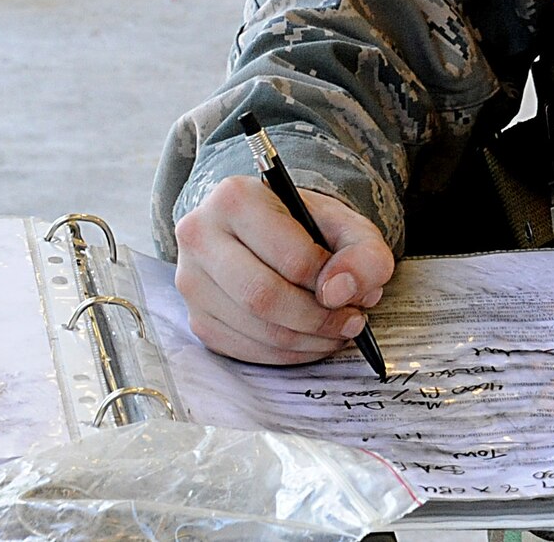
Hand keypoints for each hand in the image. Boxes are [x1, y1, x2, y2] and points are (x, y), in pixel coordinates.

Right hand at [173, 175, 395, 364]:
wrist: (268, 229)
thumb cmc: (306, 226)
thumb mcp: (347, 226)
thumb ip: (362, 254)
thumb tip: (340, 293)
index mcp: (235, 197)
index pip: (291, 257)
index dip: (332, 284)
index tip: (356, 294)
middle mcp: (200, 235)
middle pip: (264, 297)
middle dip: (318, 319)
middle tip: (351, 322)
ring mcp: (192, 279)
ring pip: (254, 329)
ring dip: (306, 341)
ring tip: (335, 330)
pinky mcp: (196, 317)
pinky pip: (243, 349)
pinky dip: (285, 354)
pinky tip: (308, 338)